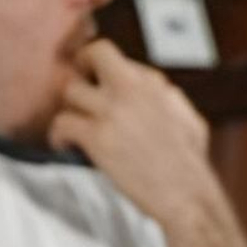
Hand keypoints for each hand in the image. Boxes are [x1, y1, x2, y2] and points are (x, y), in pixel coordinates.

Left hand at [49, 40, 215, 226]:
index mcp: (154, 83)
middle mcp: (133, 88)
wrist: (185, 193)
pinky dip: (57, 135)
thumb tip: (156, 93)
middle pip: (95, 53)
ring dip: (67, 109)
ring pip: (70, 90)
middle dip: (80, 67)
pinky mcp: (97, 137)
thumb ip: (165, 99)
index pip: (117, 58)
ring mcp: (113, 111)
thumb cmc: (188, 164)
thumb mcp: (186, 117)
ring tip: (70, 128)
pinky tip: (64, 146)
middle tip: (76, 91)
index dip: (101, 69)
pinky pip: (61, 122)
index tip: (94, 82)